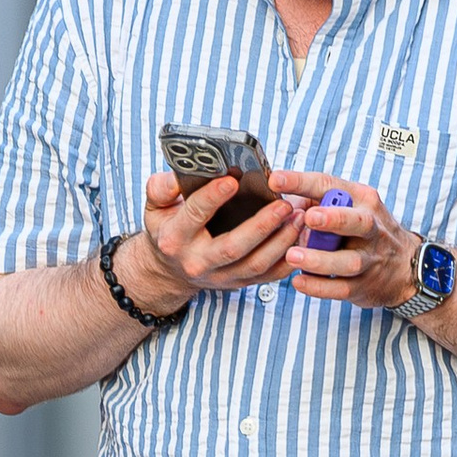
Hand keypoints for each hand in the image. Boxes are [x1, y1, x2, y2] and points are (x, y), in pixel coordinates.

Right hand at [132, 167, 301, 307]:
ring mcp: (221, 276)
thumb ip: (162, 188)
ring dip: (281, 241)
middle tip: (284, 203)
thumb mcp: (155, 207)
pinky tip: (302, 237)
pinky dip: (288, 259)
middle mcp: (198, 262)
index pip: (194, 216)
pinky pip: (269, 275)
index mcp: (174, 239)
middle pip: (232, 247)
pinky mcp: (240, 283)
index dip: (213, 198)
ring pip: (255, 263)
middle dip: (261, 225)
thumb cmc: (168, 229)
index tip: (232, 180)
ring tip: (299, 217)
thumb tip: (181, 173)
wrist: (170, 270)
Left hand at [271, 171, 418, 311]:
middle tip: (309, 218)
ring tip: (293, 256)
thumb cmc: (366, 231)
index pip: (330, 186)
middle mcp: (371, 227)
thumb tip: (280, 205)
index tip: (276, 180)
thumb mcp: (349, 207)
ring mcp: (370, 258)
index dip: (302, 182)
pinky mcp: (364, 285)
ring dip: (320, 258)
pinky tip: (299, 281)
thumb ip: (314, 203)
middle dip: (334, 219)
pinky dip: (319, 287)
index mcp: (362, 200)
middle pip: (357, 222)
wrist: (404, 267)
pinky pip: (341, 288)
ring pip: (348, 261)